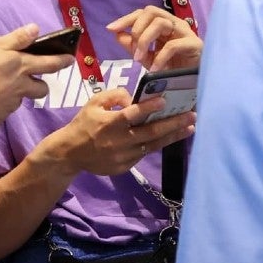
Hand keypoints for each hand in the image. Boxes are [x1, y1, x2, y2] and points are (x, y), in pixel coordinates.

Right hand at [0, 24, 73, 127]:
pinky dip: (0, 105)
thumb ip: (17, 38)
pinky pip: (4, 109)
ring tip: (5, 89)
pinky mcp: (0, 116)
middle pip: (42, 89)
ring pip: (23, 99)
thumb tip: (36, 29)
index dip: (62, 61)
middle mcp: (22, 86)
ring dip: (19, 94)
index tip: (71, 60)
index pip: (50, 63)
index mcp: (23, 66)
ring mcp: (12, 103)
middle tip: (36, 81)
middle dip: (42, 85)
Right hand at [40, 88, 195, 177]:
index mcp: (109, 124)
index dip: (148, 108)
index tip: (165, 100)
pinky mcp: (125, 167)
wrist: (70, 153)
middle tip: (192, 115)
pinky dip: (158, 145)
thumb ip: (115, 96)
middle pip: (150, 133)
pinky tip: (170, 136)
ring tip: (190, 128)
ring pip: (153, 146)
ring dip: (173, 136)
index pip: (131, 115)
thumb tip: (135, 100)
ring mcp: (123, 156)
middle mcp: (118, 141)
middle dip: (173, 124)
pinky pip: (144, 153)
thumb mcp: (94, 103)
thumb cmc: (84, 123)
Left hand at [107, 5, 201, 70]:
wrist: (192, 85)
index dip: (126, 19)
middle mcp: (174, 23)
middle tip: (133, 52)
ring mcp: (185, 32)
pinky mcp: (194, 44)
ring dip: (145, 41)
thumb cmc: (172, 69)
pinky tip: (154, 69)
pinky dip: (160, 57)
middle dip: (137, 29)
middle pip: (151, 11)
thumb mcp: (147, 58)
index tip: (110, 29)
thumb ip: (133, 46)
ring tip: (140, 59)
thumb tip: (117, 33)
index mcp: (164, 24)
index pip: (143, 13)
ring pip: (161, 23)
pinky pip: (173, 45)